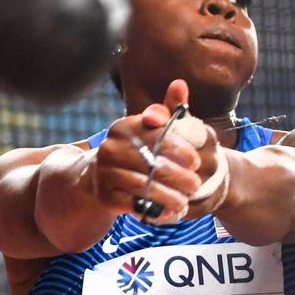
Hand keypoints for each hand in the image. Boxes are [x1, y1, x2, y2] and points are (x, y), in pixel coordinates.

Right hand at [87, 79, 205, 222]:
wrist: (99, 175)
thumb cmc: (137, 148)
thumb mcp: (152, 128)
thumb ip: (169, 109)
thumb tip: (180, 83)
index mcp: (124, 127)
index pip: (154, 136)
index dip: (177, 148)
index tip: (195, 160)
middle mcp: (110, 148)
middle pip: (149, 162)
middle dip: (177, 175)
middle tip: (195, 184)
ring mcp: (104, 173)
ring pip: (142, 185)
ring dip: (167, 195)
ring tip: (185, 200)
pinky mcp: (105, 196)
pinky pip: (133, 204)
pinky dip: (154, 208)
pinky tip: (170, 211)